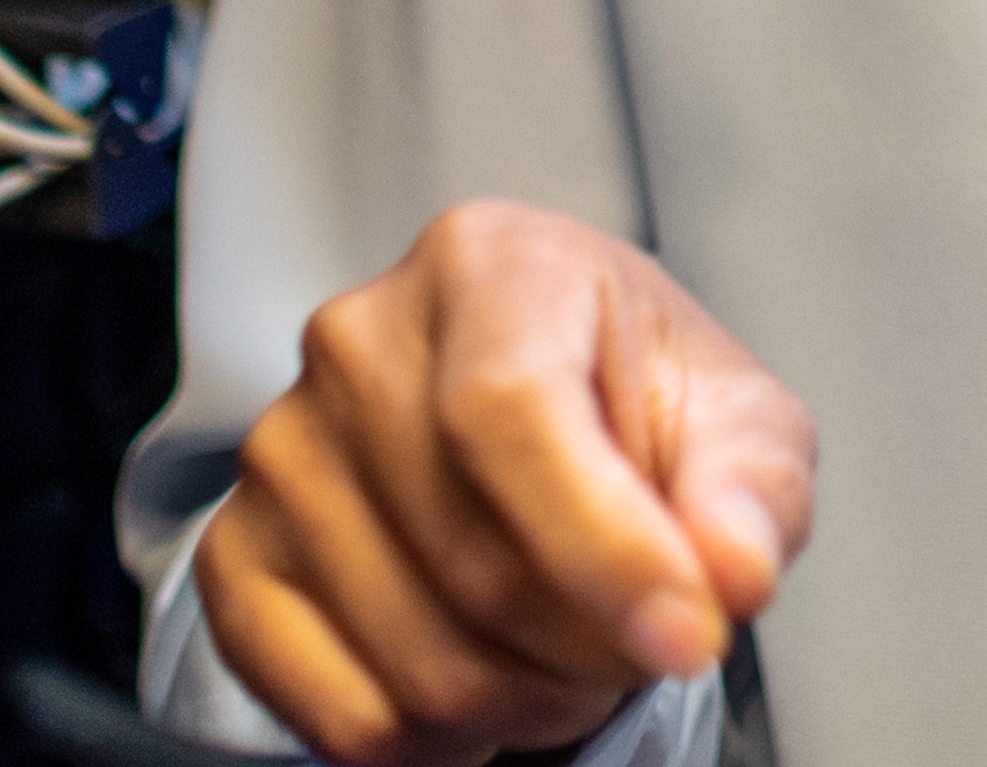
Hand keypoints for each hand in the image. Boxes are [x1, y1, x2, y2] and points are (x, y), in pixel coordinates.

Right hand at [197, 200, 817, 766]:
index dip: (603, 545)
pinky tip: (489, 682)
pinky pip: (342, 720)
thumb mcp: (734, 420)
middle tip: (645, 639)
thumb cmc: (632, 404)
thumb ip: (749, 488)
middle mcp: (358, 346)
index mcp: (489, 267)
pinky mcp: (238, 561)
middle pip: (474, 561)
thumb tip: (732, 570)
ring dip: (531, 703)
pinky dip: (441, 744)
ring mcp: (281, 457)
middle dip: (596, 647)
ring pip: (417, 665)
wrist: (547, 414)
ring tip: (571, 654)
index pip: (509, 410)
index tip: (689, 632)